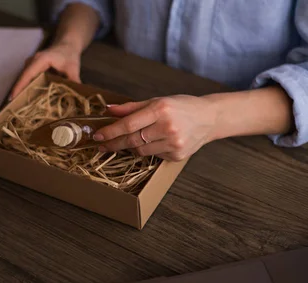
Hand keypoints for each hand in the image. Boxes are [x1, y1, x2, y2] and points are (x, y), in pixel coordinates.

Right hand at [9, 42, 81, 99]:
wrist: (67, 45)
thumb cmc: (69, 55)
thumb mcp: (73, 68)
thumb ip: (74, 80)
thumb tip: (78, 94)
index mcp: (41, 60)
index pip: (28, 74)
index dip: (20, 86)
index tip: (13, 97)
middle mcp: (32, 61)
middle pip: (23, 78)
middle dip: (18, 92)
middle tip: (14, 108)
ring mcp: (30, 64)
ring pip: (23, 79)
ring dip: (21, 91)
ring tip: (18, 106)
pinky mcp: (32, 68)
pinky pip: (27, 79)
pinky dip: (26, 88)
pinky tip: (26, 99)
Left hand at [95, 95, 217, 160]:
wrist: (209, 118)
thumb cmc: (182, 106)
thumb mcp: (157, 101)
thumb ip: (132, 107)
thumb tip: (109, 110)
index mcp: (161, 110)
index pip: (128, 124)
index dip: (110, 131)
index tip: (97, 135)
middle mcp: (167, 127)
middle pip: (132, 140)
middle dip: (114, 143)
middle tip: (102, 145)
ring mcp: (173, 144)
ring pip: (141, 151)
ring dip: (133, 146)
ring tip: (133, 140)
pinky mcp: (177, 155)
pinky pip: (154, 156)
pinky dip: (150, 149)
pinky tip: (157, 141)